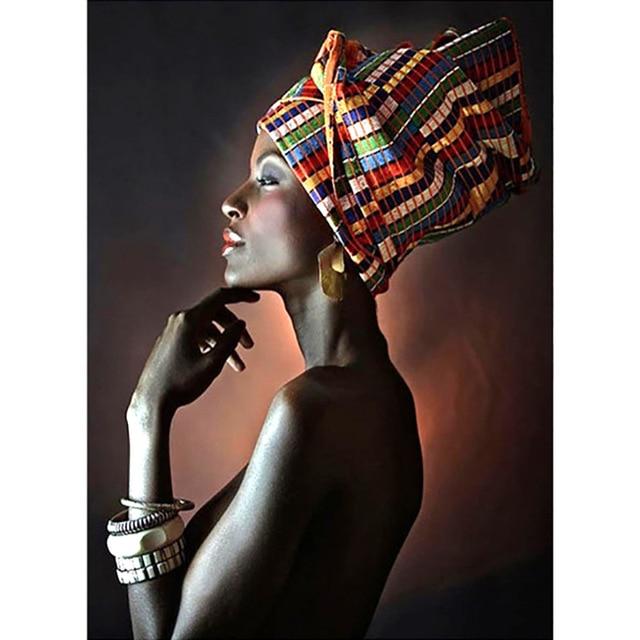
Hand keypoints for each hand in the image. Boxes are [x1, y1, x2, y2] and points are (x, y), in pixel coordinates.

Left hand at [130, 287, 259, 414]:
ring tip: (238, 365)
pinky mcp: (171, 343)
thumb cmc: (180, 383)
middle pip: (215, 314)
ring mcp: (173, 331)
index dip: (240, 296)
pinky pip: (197, 336)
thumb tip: (240, 323)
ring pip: (207, 328)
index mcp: (189, 320)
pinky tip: (219, 363)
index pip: (220, 298)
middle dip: (235, 328)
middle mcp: (179, 321)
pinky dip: (212, 346)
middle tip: (249, 346)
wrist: (152, 401)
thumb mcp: (213, 363)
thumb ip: (230, 340)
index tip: (255, 299)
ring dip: (225, 342)